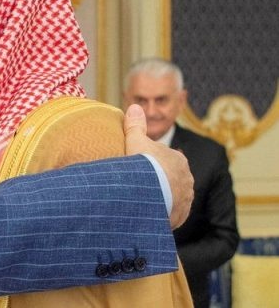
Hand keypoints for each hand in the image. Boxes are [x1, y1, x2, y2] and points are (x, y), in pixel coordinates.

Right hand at [123, 104, 192, 228]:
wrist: (151, 192)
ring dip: (163, 199)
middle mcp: (187, 178)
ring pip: (174, 196)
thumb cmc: (143, 164)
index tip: (143, 167)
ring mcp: (185, 197)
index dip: (154, 163)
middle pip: (172, 178)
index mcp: (177, 159)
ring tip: (145, 203)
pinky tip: (150, 213)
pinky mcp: (181, 214)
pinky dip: (163, 213)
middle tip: (142, 186)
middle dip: (161, 182)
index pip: (167, 159)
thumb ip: (135, 125)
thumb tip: (135, 106)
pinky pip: (172, 213)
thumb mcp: (135, 141)